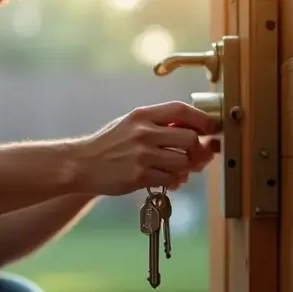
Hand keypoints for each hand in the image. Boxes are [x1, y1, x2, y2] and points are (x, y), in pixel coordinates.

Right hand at [70, 101, 221, 196]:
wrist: (82, 164)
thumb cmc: (109, 144)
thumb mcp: (131, 124)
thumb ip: (159, 125)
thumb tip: (195, 133)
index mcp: (142, 115)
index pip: (181, 110)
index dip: (202, 119)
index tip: (210, 128)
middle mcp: (143, 133)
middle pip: (190, 139)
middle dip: (196, 149)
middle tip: (193, 155)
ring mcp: (142, 155)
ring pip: (183, 162)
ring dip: (185, 168)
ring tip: (175, 169)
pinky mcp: (139, 176)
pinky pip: (171, 179)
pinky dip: (174, 181)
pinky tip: (166, 179)